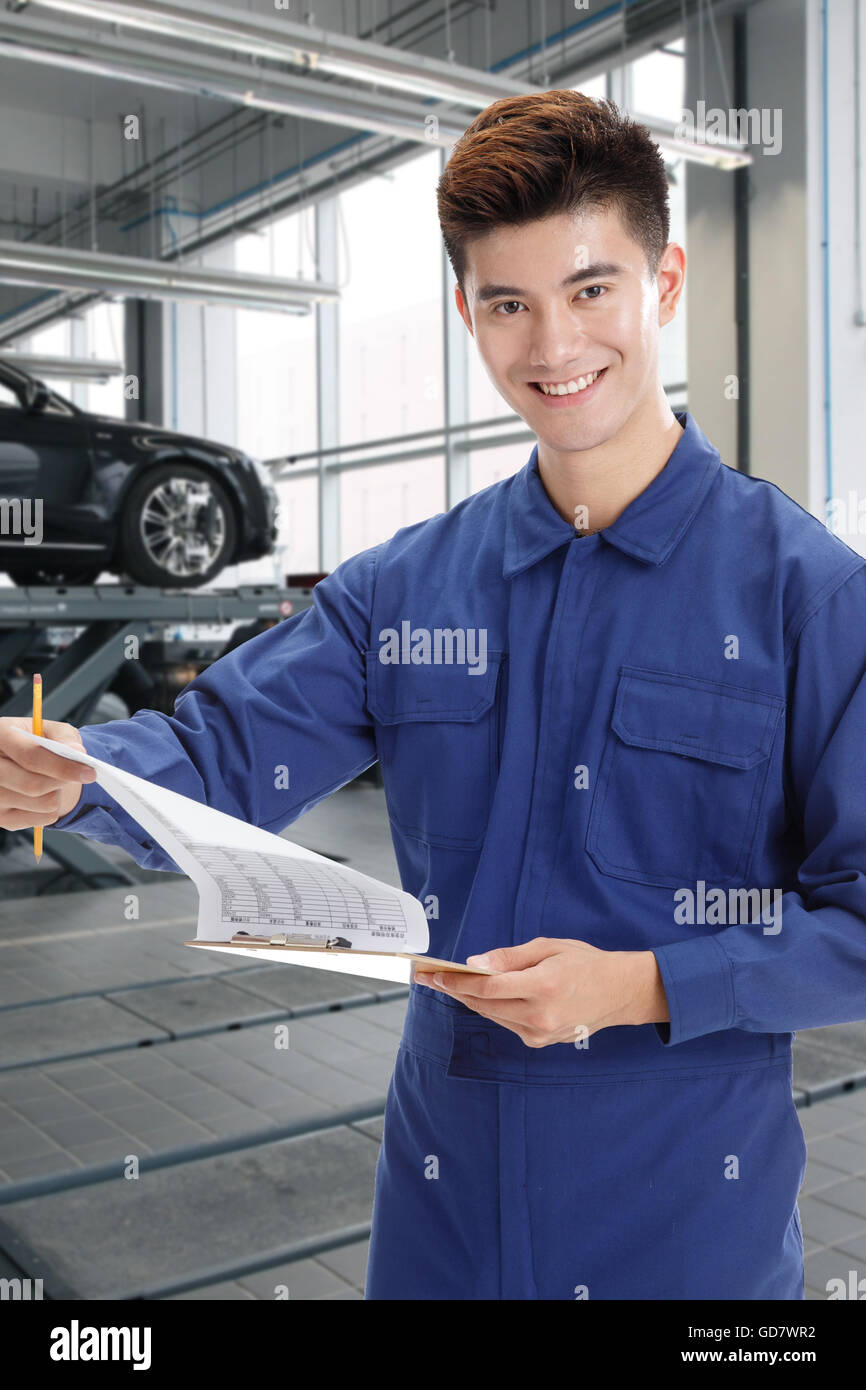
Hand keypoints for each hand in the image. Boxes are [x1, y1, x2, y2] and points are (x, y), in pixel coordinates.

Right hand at [0, 717, 95, 830]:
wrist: (21, 763)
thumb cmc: (37, 743)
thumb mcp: (51, 731)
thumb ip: (65, 737)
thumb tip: (77, 751)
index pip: (30, 756)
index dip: (62, 766)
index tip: (89, 772)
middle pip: (32, 785)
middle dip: (63, 781)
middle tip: (80, 775)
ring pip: (40, 804)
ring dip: (59, 793)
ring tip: (55, 781)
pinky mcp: (0, 818)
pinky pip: (42, 819)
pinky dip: (54, 808)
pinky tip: (46, 794)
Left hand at [413, 937, 668, 1047]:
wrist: (618, 992)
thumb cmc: (584, 962)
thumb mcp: (548, 947)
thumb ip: (510, 957)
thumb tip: (475, 963)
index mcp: (543, 986)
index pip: (488, 987)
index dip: (458, 981)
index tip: (435, 973)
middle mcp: (540, 1015)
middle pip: (484, 1005)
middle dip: (455, 991)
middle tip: (431, 978)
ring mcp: (540, 1033)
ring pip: (492, 1016)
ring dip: (470, 1001)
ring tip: (449, 984)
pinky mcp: (540, 1041)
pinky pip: (506, 1023)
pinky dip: (492, 1009)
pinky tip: (480, 996)